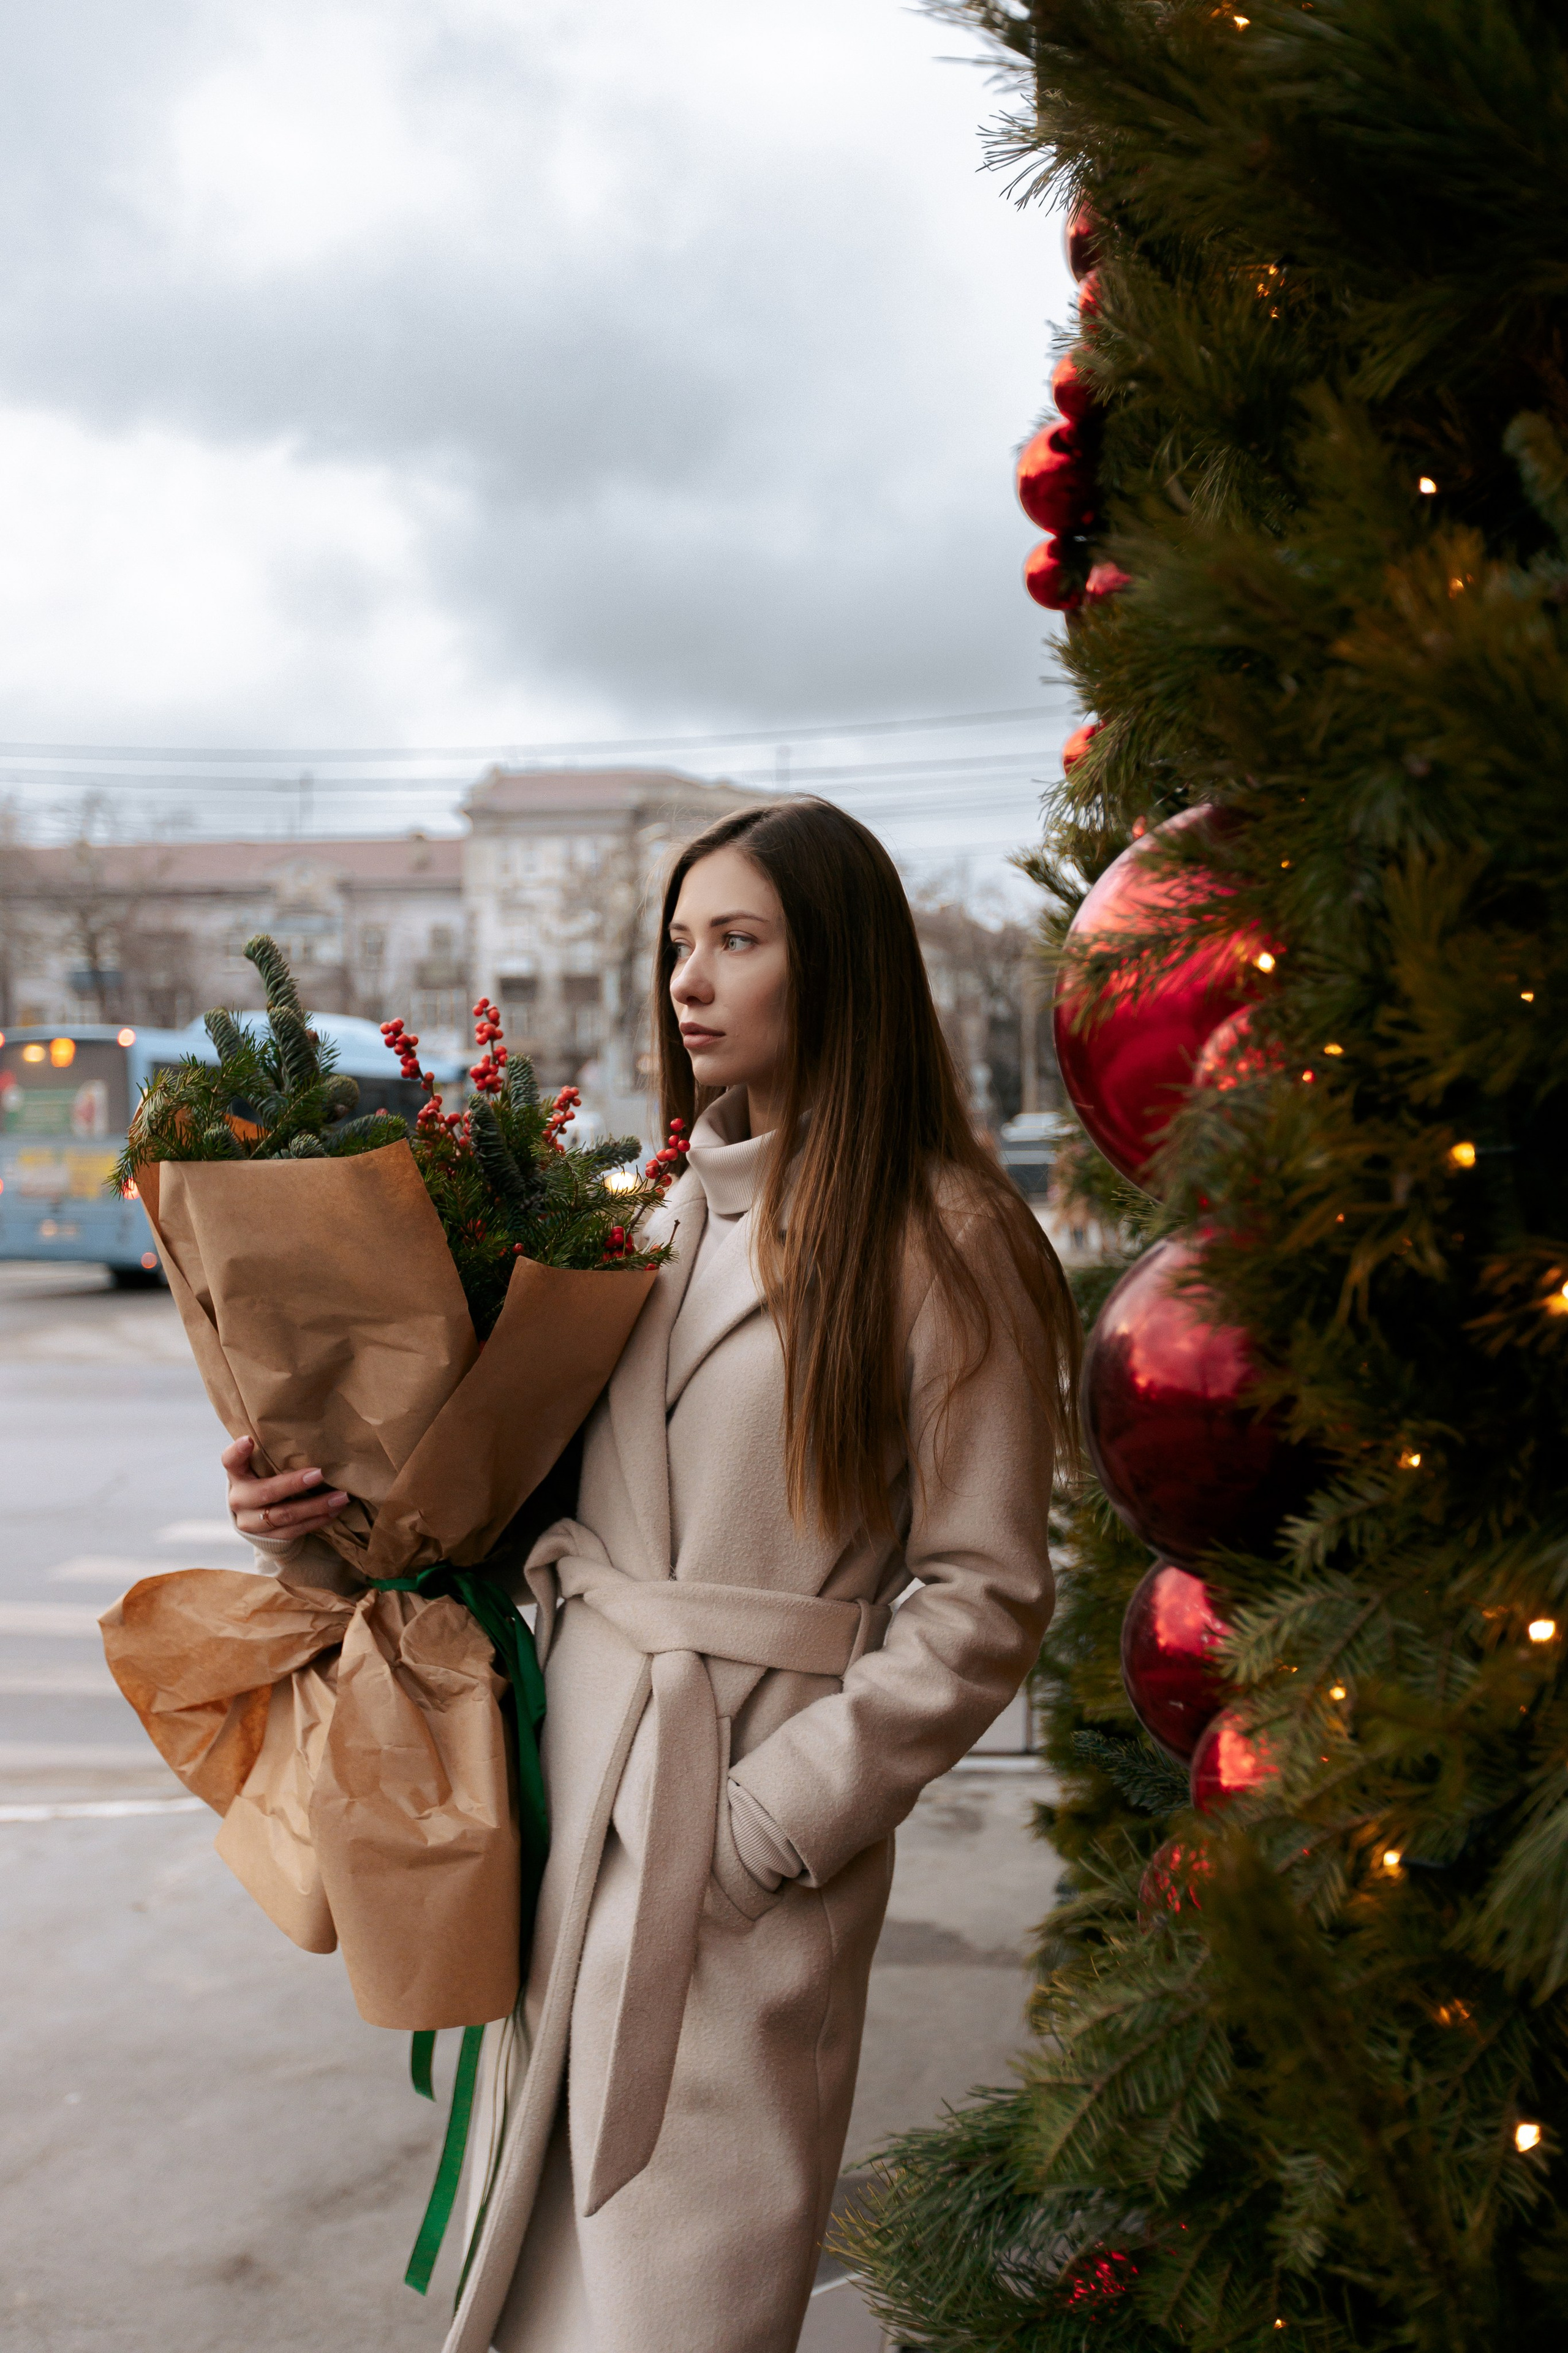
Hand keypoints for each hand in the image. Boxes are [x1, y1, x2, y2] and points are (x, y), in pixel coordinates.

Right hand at [223, 1434, 348, 1540]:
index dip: (237, 1452)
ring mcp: (251, 1522)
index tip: (248, 1440)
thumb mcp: (261, 1465)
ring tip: (341, 1497)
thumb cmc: (264, 1480)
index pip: (230, 1460)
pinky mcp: (267, 1538)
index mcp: (237, 1475)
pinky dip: (316, 1520)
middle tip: (321, 1473)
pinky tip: (334, 1511)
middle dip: (295, 1484)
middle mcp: (239, 1499)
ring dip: (316, 1506)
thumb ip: (273, 1453)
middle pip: (266, 1492)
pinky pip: (294, 1530)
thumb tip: (308, 1436)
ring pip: (285, 1515)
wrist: (254, 1515)